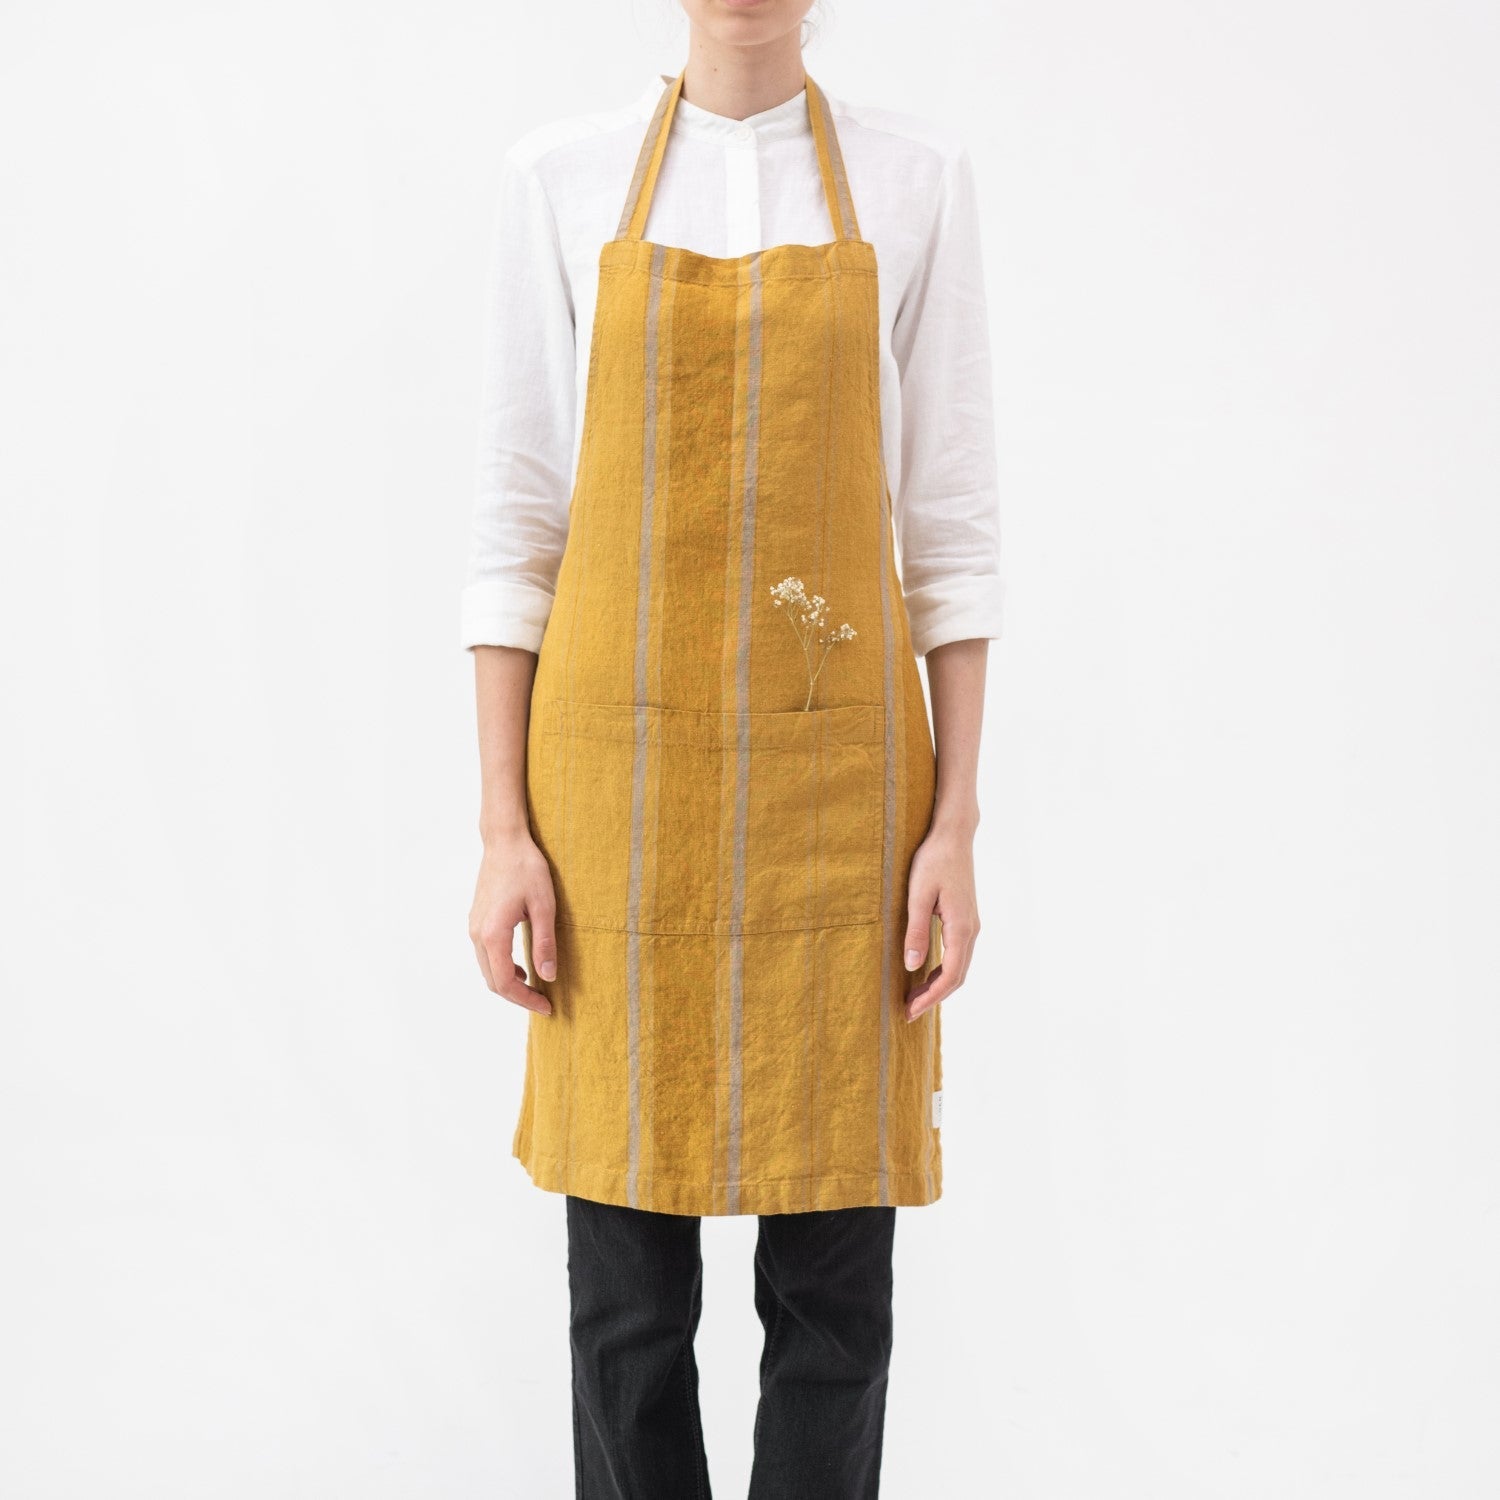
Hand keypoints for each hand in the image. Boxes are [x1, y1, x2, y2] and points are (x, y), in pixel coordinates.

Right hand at [468, 827, 556, 1015]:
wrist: (504, 842)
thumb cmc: (527, 869)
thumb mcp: (544, 906)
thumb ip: (545, 943)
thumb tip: (549, 976)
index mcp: (493, 934)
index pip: (506, 982)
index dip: (526, 1000)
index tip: (547, 1006)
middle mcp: (478, 934)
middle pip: (493, 981)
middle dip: (518, 997)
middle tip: (544, 1003)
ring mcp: (474, 927)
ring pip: (487, 970)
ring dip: (509, 984)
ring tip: (535, 989)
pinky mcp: (477, 921)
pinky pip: (486, 956)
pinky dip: (502, 969)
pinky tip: (523, 968)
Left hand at [901, 819, 979, 1021]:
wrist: (953, 836)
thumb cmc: (933, 860)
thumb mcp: (918, 895)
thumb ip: (916, 931)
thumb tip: (912, 966)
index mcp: (961, 928)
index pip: (950, 976)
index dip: (931, 997)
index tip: (910, 1011)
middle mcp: (971, 930)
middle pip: (957, 977)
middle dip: (933, 997)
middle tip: (907, 1011)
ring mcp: (971, 924)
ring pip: (959, 966)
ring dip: (938, 985)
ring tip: (913, 997)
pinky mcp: (965, 918)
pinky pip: (957, 954)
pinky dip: (942, 970)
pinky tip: (925, 971)